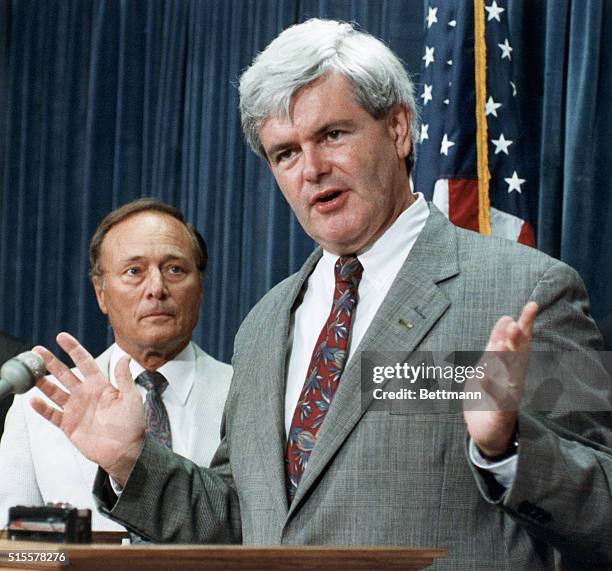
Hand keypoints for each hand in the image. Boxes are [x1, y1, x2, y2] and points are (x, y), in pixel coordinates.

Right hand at [31, 332, 144, 485]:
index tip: (61, 337)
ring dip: (42, 382)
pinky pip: (52, 414)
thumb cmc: (132, 425)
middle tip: (37, 350)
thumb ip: (124, 378)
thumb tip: (124, 356)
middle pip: (65, 373)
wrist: (125, 452)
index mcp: (100, 385)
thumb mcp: (131, 398)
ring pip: (55, 391)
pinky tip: (33, 399)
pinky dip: (42, 407)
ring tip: (31, 372)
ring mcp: (76, 409)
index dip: (73, 349)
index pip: (85, 362)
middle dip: (51, 361)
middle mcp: (86, 394)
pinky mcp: (69, 425)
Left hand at [464, 302, 537, 456]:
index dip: (526, 323)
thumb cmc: (489, 394)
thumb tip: (507, 318)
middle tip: (517, 322)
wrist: (487, 431)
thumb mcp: (490, 363)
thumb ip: (497, 342)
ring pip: (509, 376)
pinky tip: (482, 377)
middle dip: (518, 340)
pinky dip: (490, 388)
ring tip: (502, 343)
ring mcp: (508, 395)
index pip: (520, 342)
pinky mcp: (500, 411)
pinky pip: (496, 400)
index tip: (531, 305)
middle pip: (519, 356)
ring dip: (505, 360)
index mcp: (510, 365)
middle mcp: (513, 378)